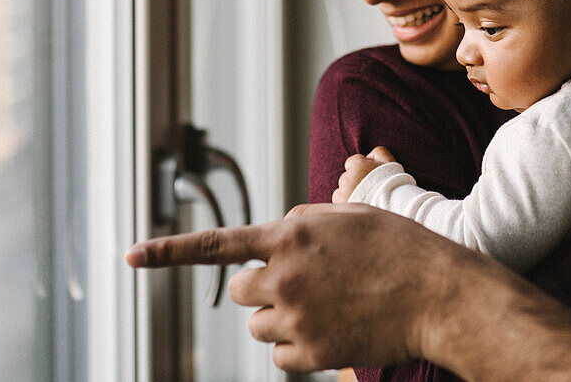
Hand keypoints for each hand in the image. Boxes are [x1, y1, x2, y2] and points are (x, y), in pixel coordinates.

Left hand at [125, 203, 492, 371]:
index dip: (168, 251)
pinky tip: (333, 329)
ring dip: (282, 317)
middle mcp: (284, 274)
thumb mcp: (349, 215)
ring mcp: (295, 316)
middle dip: (263, 288)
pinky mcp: (309, 351)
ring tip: (329, 306)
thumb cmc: (400, 248)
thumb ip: (302, 224)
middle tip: (302, 285)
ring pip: (258, 325)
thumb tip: (273, 242)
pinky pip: (278, 355)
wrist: (439, 294)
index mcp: (291, 233)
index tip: (130, 256)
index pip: (216, 244)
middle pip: (240, 291)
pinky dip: (297, 347)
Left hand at [333, 146, 394, 203]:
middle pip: (346, 177)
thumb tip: (369, 156)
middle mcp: (348, 177)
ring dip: (349, 193)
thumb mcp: (390, 163)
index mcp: (358, 165)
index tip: (368, 177)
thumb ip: (379, 153)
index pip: (351, 162)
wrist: (393, 205)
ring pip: (342, 189)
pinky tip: (359, 205)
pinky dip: (346, 202)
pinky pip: (338, 200)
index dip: (360, 169)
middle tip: (368, 190)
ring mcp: (343, 190)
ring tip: (364, 199)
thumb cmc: (392, 184)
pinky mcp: (341, 202)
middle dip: (355, 182)